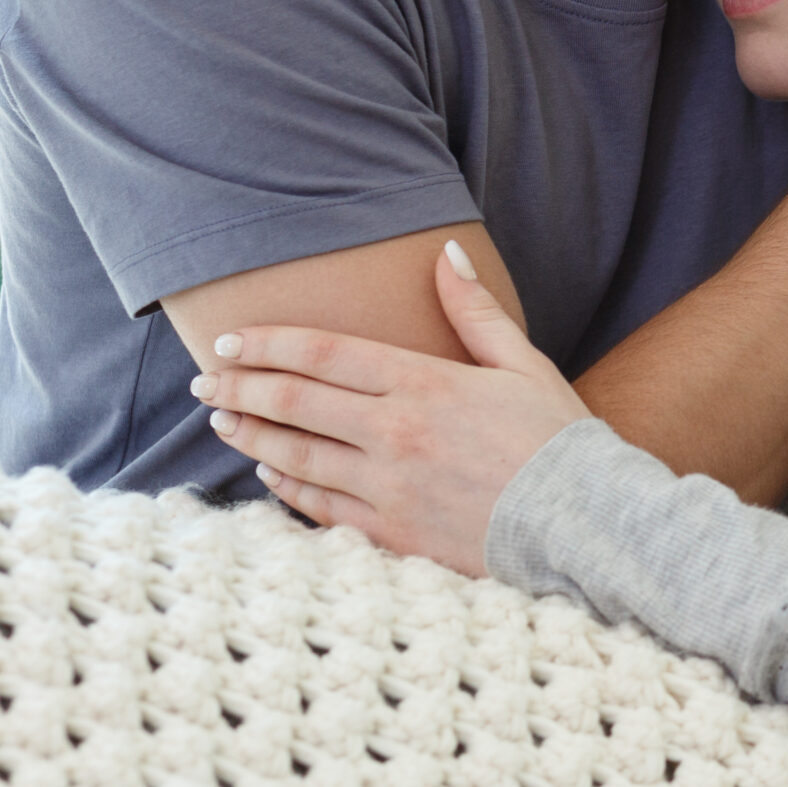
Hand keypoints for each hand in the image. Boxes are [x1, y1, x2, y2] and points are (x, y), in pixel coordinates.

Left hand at [192, 241, 590, 574]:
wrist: (583, 525)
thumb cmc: (558, 440)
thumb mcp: (522, 362)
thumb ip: (474, 310)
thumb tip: (445, 251)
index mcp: (423, 384)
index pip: (322, 354)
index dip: (267, 344)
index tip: (230, 340)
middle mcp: (394, 434)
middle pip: (295, 402)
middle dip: (241, 386)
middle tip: (204, 379)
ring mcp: (388, 488)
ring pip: (296, 456)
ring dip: (252, 434)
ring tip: (221, 420)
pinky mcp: (393, 535)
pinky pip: (321, 509)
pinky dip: (287, 488)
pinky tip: (268, 473)